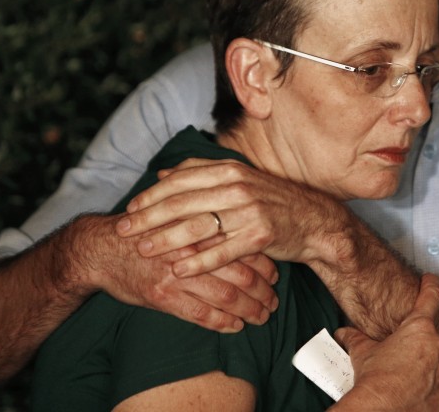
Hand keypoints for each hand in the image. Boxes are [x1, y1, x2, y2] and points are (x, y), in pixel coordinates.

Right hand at [81, 215, 279, 331]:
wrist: (102, 249)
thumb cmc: (144, 231)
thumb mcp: (177, 216)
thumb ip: (207, 221)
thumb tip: (242, 230)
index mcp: (200, 227)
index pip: (244, 247)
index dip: (265, 263)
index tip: (276, 274)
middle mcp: (193, 249)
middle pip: (242, 274)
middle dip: (263, 291)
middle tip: (274, 300)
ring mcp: (177, 274)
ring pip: (227, 296)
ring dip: (250, 310)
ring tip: (262, 316)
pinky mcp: (163, 296)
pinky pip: (202, 315)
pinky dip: (223, 323)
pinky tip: (235, 327)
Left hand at [114, 159, 344, 276]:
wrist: (315, 221)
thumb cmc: (271, 202)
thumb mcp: (240, 179)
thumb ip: (202, 174)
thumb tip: (162, 173)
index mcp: (230, 169)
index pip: (181, 179)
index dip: (152, 194)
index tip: (130, 208)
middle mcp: (238, 186)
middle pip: (183, 201)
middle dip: (149, 217)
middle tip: (124, 230)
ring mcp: (250, 210)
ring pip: (199, 225)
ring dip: (166, 239)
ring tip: (143, 250)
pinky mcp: (261, 235)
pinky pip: (222, 251)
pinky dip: (198, 261)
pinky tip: (178, 269)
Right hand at [333, 274, 438, 411]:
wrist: (383, 411)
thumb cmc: (375, 380)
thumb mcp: (363, 354)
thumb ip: (356, 339)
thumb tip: (344, 334)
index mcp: (419, 329)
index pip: (430, 298)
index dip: (431, 286)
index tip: (431, 280)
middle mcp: (437, 346)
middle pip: (430, 337)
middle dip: (416, 344)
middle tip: (399, 355)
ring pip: (438, 361)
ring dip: (425, 365)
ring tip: (404, 377)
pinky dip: (431, 386)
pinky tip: (414, 392)